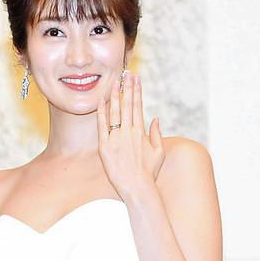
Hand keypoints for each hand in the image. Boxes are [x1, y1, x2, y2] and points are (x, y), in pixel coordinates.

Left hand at [96, 72, 163, 200]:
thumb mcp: (159, 152)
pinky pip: (102, 126)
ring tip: (114, 81)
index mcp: (141, 131)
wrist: (137, 187)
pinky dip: (101, 112)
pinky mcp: (105, 146)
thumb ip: (156, 134)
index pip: (138, 106)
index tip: (136, 79)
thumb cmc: (149, 172)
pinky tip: (100, 100)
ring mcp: (116, 138)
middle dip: (127, 87)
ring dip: (115, 95)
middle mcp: (129, 132)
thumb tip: (155, 118)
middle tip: (127, 73)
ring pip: (115, 112)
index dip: (137, 91)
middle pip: (127, 105)